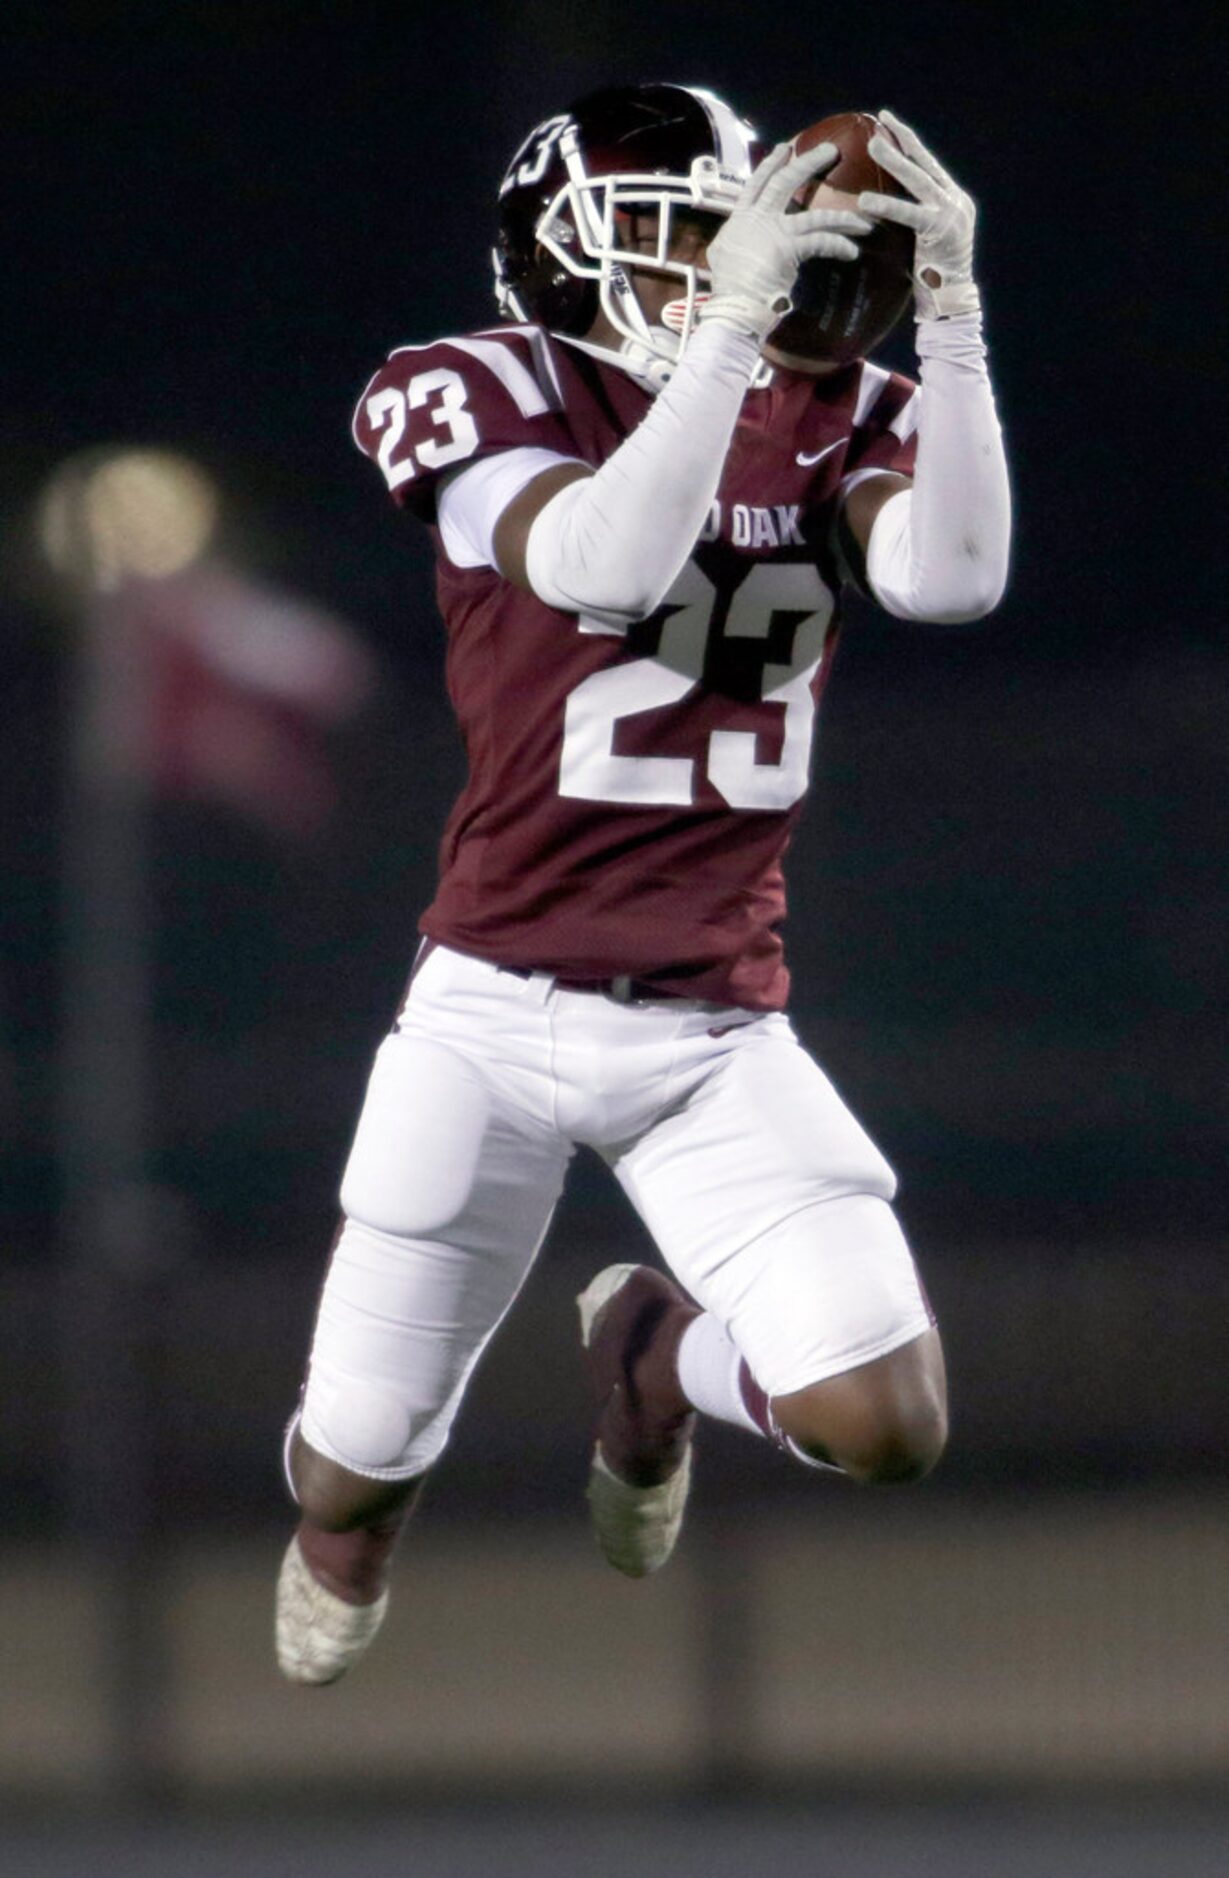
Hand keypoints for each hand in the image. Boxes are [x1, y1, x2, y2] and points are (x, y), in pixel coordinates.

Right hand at [700, 140, 872, 339]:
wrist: (734, 305)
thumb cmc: (730, 288)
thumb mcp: (722, 257)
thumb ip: (732, 242)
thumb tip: (731, 241)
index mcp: (741, 219)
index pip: (756, 184)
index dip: (771, 164)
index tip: (786, 148)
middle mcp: (758, 218)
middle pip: (785, 182)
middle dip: (809, 162)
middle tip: (831, 150)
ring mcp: (774, 231)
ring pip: (815, 215)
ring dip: (843, 216)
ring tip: (864, 220)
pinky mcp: (788, 248)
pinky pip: (821, 241)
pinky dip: (838, 246)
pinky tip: (852, 251)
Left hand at [858, 110, 979, 319]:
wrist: (950, 302)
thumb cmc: (929, 276)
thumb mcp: (922, 239)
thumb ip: (911, 217)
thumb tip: (880, 202)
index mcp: (952, 199)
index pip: (927, 164)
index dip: (909, 142)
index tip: (890, 122)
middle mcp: (955, 201)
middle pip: (925, 162)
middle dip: (904, 138)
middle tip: (883, 119)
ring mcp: (951, 214)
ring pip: (919, 180)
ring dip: (895, 160)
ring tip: (873, 145)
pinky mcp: (941, 231)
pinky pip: (910, 214)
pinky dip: (887, 207)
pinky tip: (865, 201)